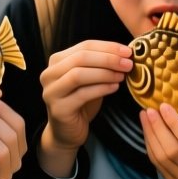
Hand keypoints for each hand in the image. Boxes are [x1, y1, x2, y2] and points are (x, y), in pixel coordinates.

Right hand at [39, 41, 130, 175]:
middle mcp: (49, 74)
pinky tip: (114, 87)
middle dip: (108, 59)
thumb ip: (100, 65)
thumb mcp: (90, 79)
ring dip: (105, 73)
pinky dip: (101, 88)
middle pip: (80, 58)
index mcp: (57, 61)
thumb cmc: (81, 103)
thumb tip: (125, 53)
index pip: (84, 46)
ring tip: (122, 75)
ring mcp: (51, 92)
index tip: (128, 51)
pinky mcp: (58, 109)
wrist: (68, 132)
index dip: (108, 47)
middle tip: (128, 63)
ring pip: (78, 74)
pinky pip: (82, 94)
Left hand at [141, 104, 177, 178]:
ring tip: (145, 117)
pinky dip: (150, 146)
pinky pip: (158, 165)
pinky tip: (149, 132)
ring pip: (161, 159)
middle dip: (157, 128)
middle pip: (172, 151)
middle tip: (149, 109)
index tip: (164, 106)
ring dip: (150, 136)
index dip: (175, 124)